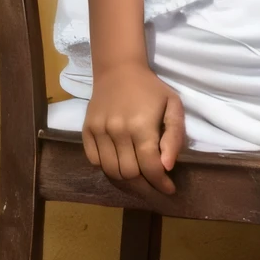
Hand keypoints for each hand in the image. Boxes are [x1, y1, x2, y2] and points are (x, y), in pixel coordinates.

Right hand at [83, 62, 185, 196]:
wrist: (119, 70)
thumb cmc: (150, 89)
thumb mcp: (173, 105)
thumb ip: (174, 136)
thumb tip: (167, 166)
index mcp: (142, 125)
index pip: (150, 167)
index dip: (161, 183)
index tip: (169, 189)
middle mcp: (118, 131)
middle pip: (130, 174)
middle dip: (145, 187)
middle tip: (155, 189)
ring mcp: (99, 131)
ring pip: (111, 172)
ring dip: (127, 183)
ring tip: (139, 183)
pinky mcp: (86, 131)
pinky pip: (95, 162)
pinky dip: (108, 170)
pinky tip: (120, 168)